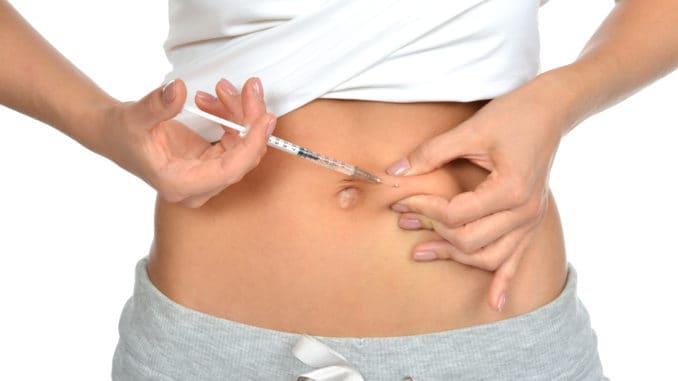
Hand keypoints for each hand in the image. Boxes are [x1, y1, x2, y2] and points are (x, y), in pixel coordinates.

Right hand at [104, 77, 275, 207]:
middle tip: (249, 87)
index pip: (229, 171)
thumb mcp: (134, 117)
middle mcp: (198, 185)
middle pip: (242, 157)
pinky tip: (216, 99)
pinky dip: (231, 116)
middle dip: (249, 119)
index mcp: (180, 184)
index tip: (266, 118)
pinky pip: (235, 140)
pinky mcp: (211, 162)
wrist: (116, 135)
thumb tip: (177, 89)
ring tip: (220, 88)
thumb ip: (157, 105)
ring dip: (239, 113)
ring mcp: (207, 175)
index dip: (252, 144)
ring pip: (242, 146)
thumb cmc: (121, 133)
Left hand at [386, 76, 569, 310]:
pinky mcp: (530, 221)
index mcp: (510, 190)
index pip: (456, 214)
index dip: (424, 207)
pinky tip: (494, 304)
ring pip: (488, 257)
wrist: (551, 110)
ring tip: (421, 252)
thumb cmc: (513, 115)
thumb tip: (394, 172)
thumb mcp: (470, 130)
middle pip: (469, 240)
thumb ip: (431, 153)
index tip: (400, 199)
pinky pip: (516, 260)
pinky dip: (503, 282)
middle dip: (431, 231)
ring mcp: (530, 220)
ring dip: (454, 257)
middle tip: (403, 220)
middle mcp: (524, 212)